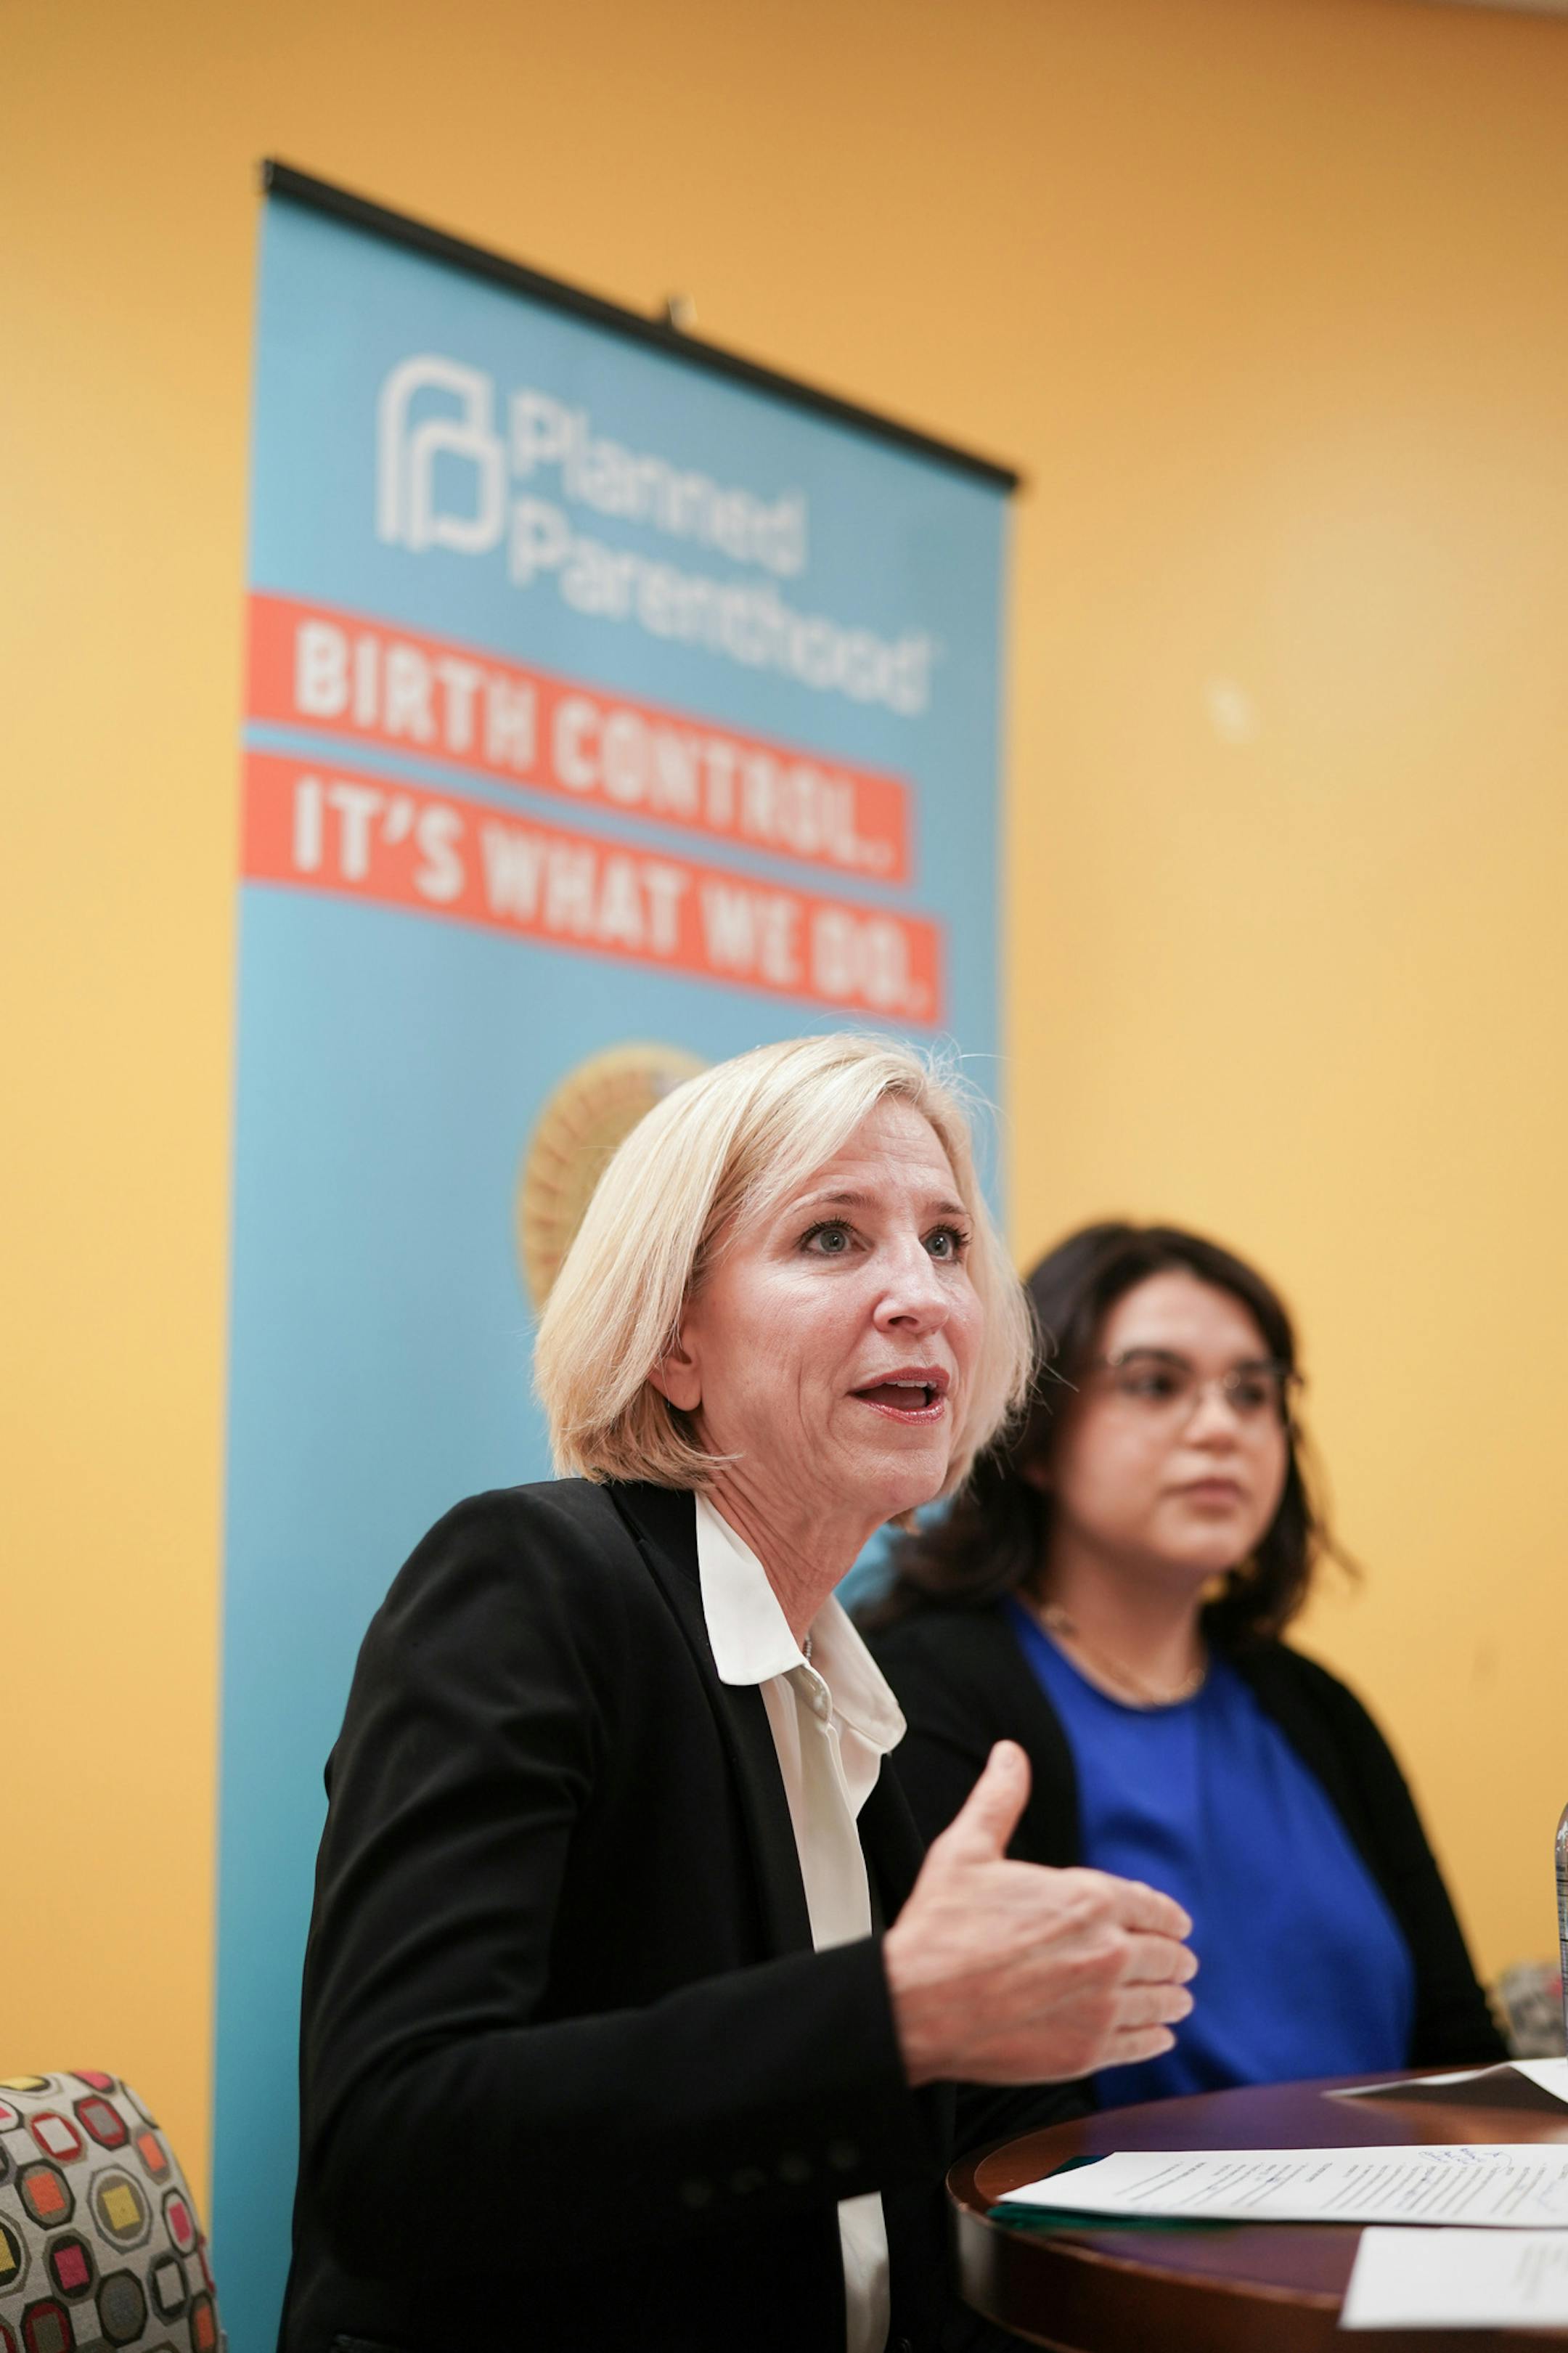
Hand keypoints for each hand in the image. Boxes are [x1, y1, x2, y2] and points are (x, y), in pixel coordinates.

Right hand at [883, 1740, 1196, 2086]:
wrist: (918, 2005)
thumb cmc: (940, 1927)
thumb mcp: (966, 1850)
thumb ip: (999, 1799)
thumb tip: (1010, 1754)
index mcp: (1087, 1899)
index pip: (1153, 1907)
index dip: (1168, 1916)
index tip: (1176, 1925)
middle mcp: (1107, 1952)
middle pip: (1166, 1955)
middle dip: (1175, 1956)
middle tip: (1181, 1964)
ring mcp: (1101, 2006)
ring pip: (1162, 2001)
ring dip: (1173, 1997)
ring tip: (1177, 1999)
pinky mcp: (1089, 2050)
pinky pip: (1144, 2044)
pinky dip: (1157, 2037)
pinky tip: (1159, 2035)